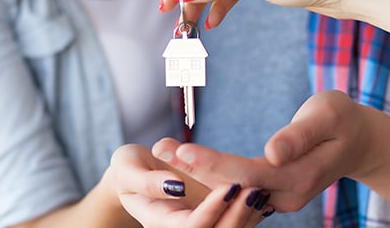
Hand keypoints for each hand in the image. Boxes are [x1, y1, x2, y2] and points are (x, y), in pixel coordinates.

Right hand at [110, 143, 270, 226]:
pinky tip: (261, 196)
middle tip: (254, 190)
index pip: (192, 226)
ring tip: (261, 192)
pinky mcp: (209, 218)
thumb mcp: (128, 167)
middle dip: (237, 216)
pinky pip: (233, 224)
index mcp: (159, 221)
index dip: (213, 209)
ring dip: (247, 216)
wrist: (135, 174)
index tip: (229, 186)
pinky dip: (250, 213)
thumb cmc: (129, 167)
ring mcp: (196, 225)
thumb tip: (175, 187)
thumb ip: (148, 180)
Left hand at [153, 91, 382, 212]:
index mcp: (300, 177)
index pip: (248, 174)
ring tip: (163, 149)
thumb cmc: (342, 119)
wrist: (358, 141)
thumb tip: (272, 152)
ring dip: (195, 171)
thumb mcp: (327, 115)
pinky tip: (182, 159)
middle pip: (232, 185)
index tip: (184, 150)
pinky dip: (208, 173)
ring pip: (230, 188)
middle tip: (160, 147)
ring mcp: (278, 198)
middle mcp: (286, 196)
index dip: (215, 164)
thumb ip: (299, 135)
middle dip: (193, 168)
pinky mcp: (270, 193)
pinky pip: (234, 187)